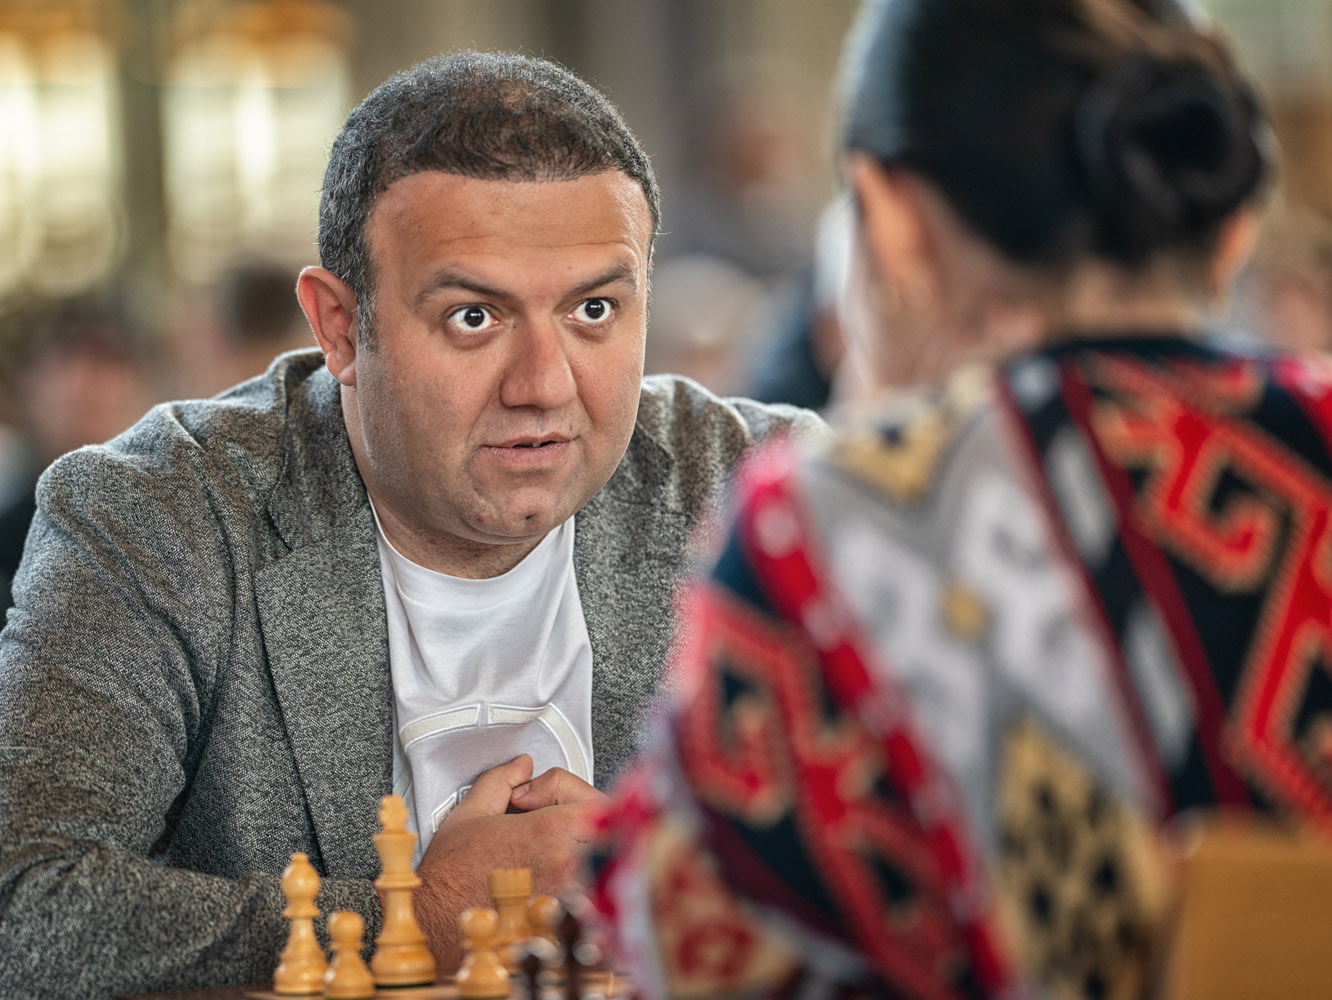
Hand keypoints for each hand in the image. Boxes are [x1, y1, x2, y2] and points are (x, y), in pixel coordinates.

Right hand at [413, 754, 606, 971]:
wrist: (436, 925)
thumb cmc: (449, 877)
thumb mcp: (470, 812)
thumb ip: (501, 780)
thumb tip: (522, 767)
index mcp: (548, 832)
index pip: (598, 801)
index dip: (576, 794)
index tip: (548, 801)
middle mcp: (567, 864)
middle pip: (614, 833)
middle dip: (595, 821)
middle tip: (566, 822)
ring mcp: (571, 894)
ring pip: (609, 866)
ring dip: (594, 853)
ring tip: (564, 851)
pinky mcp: (566, 919)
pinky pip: (597, 900)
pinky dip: (587, 886)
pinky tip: (561, 881)